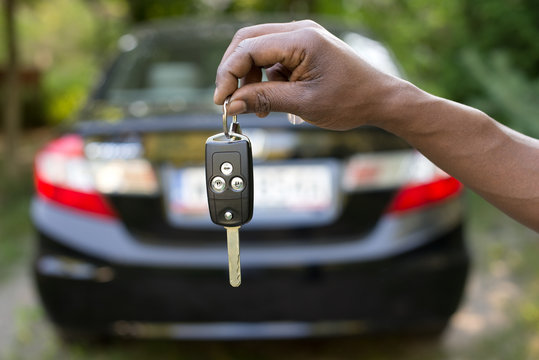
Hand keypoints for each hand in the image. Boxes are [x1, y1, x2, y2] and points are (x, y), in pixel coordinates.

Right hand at [214, 20, 405, 130]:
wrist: (379, 99)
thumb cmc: (351, 100)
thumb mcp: (303, 104)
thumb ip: (264, 99)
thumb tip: (233, 104)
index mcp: (302, 39)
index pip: (249, 48)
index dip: (228, 74)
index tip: (221, 99)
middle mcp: (300, 30)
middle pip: (248, 41)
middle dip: (233, 71)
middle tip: (229, 99)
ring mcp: (302, 37)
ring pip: (258, 49)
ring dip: (249, 76)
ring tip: (254, 105)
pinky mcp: (304, 48)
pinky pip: (272, 57)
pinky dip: (264, 77)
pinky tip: (268, 98)